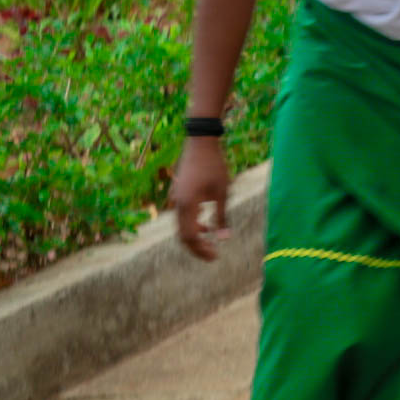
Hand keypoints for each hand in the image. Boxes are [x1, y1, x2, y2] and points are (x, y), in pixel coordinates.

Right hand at [170, 138, 231, 261]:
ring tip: (212, 240)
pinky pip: (182, 216)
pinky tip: (206, 223)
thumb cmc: (214, 166)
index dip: (202, 249)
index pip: (190, 237)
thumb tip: (224, 239)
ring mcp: (175, 199)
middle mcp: (176, 204)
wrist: (200, 142)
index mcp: (187, 205)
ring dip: (195, 236)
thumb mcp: (222, 192)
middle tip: (213, 255)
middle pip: (183, 235)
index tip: (216, 256)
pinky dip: (192, 223)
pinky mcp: (177, 194)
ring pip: (181, 226)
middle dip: (197, 247)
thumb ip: (222, 216)